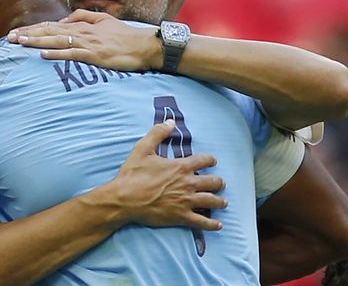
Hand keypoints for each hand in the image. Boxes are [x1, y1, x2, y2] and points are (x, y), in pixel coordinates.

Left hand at [7, 10, 162, 70]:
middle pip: (49, 31)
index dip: (33, 29)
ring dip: (37, 42)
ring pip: (57, 41)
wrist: (145, 45)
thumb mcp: (104, 21)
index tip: (17, 33)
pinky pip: (72, 54)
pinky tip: (43, 55)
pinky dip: (57, 54)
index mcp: (83, 25)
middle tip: (9, 38)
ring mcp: (88, 43)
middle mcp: (82, 32)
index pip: (52, 26)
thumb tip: (64, 20)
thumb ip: (84, 17)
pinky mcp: (95, 55)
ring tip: (20, 43)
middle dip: (28, 34)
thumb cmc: (125, 36)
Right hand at [105, 120, 226, 230]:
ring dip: (220, 201)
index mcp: (181, 167)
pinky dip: (212, 224)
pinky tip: (218, 225)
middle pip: (213, 182)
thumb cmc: (133, 174)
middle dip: (219, 182)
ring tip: (223, 202)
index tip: (213, 161)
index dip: (211, 160)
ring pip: (211, 201)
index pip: (204, 160)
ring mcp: (186, 201)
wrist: (124, 199)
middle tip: (221, 183)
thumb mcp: (143, 148)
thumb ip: (157, 133)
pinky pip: (202, 222)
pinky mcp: (181, 217)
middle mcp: (188, 183)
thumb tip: (170, 122)